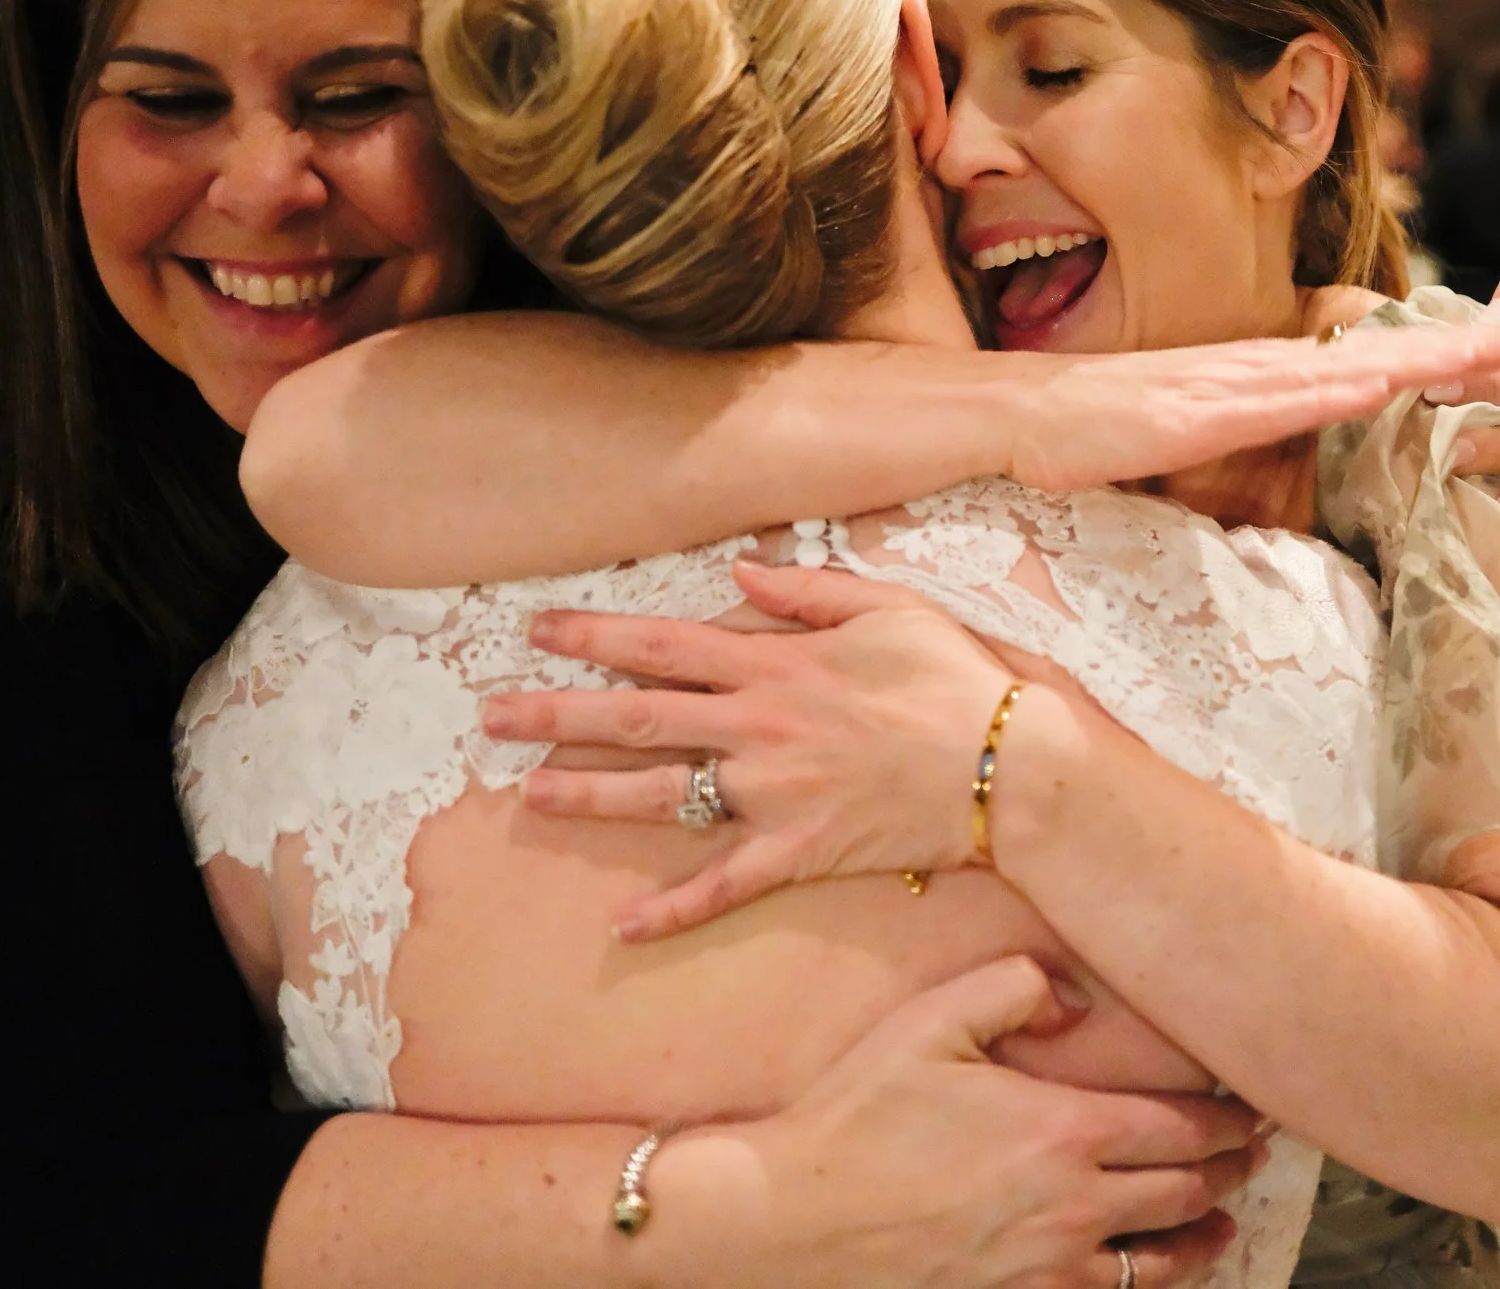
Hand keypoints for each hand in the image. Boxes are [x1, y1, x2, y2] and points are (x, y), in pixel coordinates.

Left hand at [488, 562, 1023, 937]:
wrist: (1009, 764)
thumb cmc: (956, 678)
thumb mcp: (888, 606)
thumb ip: (807, 589)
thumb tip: (737, 572)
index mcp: (776, 663)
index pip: (663, 644)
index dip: (595, 636)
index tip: (538, 631)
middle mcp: (759, 725)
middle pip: (637, 717)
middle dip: (557, 713)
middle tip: (490, 714)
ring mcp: (773, 792)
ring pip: (662, 794)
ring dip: (589, 794)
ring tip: (527, 793)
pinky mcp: (799, 850)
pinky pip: (724, 883)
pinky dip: (673, 909)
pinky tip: (621, 926)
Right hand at [702, 956, 1254, 1288]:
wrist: (792, 1219)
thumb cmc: (858, 1115)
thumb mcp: (932, 1021)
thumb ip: (1015, 986)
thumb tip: (1077, 998)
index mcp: (1063, 1131)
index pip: (1181, 1128)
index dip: (1227, 1121)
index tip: (1250, 1110)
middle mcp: (1073, 1207)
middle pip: (1184, 1193)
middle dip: (1228, 1173)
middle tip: (1249, 1157)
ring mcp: (1048, 1268)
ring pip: (1160, 1264)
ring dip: (1203, 1240)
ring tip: (1222, 1225)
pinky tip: (1149, 1276)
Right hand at [1007, 324, 1499, 492]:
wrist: (1012, 419)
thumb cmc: (1088, 438)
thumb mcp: (1181, 446)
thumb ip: (1234, 454)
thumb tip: (1278, 491)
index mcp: (1252, 378)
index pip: (1355, 362)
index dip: (1425, 354)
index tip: (1491, 350)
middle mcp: (1252, 368)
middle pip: (1371, 353)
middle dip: (1452, 343)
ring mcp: (1228, 384)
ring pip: (1348, 367)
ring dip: (1425, 357)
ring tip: (1495, 350)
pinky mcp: (1199, 411)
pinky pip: (1284, 400)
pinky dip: (1342, 389)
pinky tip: (1390, 383)